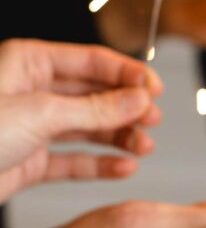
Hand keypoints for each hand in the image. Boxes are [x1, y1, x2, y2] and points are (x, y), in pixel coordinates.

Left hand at [0, 39, 161, 200]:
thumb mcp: (41, 113)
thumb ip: (95, 107)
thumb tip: (138, 98)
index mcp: (28, 63)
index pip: (91, 61)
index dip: (128, 74)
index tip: (156, 90)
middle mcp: (30, 92)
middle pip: (93, 94)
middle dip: (126, 108)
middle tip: (153, 121)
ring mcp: (30, 128)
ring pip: (86, 128)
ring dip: (118, 137)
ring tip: (144, 146)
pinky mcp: (27, 161)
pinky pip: (72, 160)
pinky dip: (100, 164)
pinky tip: (123, 167)